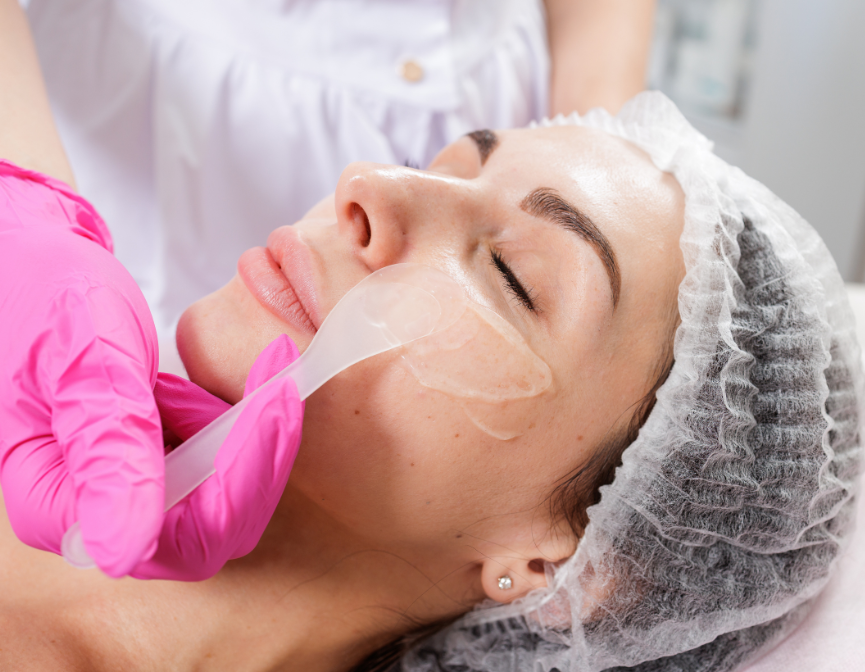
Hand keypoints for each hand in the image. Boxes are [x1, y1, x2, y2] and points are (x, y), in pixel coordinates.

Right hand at [0, 163, 303, 579]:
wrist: (33, 268)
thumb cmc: (43, 296)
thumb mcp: (82, 359)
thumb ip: (106, 447)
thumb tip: (123, 552)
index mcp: (57, 508)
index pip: (182, 536)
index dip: (243, 480)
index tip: (277, 399)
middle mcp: (94, 517)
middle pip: (214, 526)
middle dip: (255, 451)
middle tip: (277, 375)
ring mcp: (123, 493)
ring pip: (222, 495)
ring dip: (237, 433)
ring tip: (187, 376)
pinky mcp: (147, 467)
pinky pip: (211, 466)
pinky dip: (220, 422)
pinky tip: (178, 385)